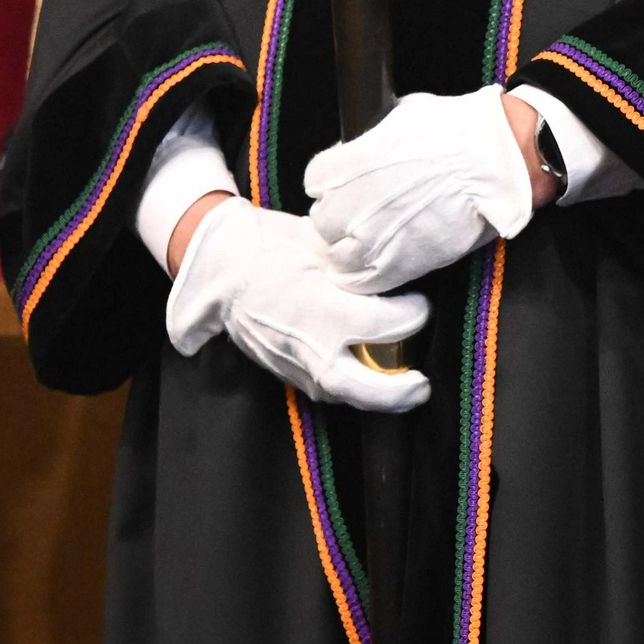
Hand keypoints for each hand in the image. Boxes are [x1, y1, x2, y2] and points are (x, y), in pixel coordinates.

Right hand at [166, 198, 430, 412]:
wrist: (221, 269)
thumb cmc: (274, 248)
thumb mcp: (322, 246)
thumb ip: (361, 267)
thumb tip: (401, 267)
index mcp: (323, 310)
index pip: (387, 323)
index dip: (414, 313)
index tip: (419, 303)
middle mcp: (310, 347)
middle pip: (366, 388)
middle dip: (400, 392)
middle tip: (422, 385)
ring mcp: (295, 366)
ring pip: (344, 396)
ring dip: (376, 396)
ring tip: (403, 387)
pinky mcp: (284, 373)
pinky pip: (325, 391)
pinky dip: (349, 389)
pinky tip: (366, 376)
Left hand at [304, 86, 542, 294]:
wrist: (496, 162)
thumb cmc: (457, 132)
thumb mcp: (402, 118)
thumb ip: (374, 139)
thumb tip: (368, 145)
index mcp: (351, 164)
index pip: (315, 180)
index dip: (330, 182)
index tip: (343, 183)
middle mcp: (355, 203)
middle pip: (322, 222)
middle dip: (336, 218)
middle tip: (356, 214)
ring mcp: (375, 237)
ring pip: (337, 256)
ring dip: (346, 250)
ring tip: (366, 242)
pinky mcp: (400, 264)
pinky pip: (365, 281)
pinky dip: (366, 275)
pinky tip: (378, 263)